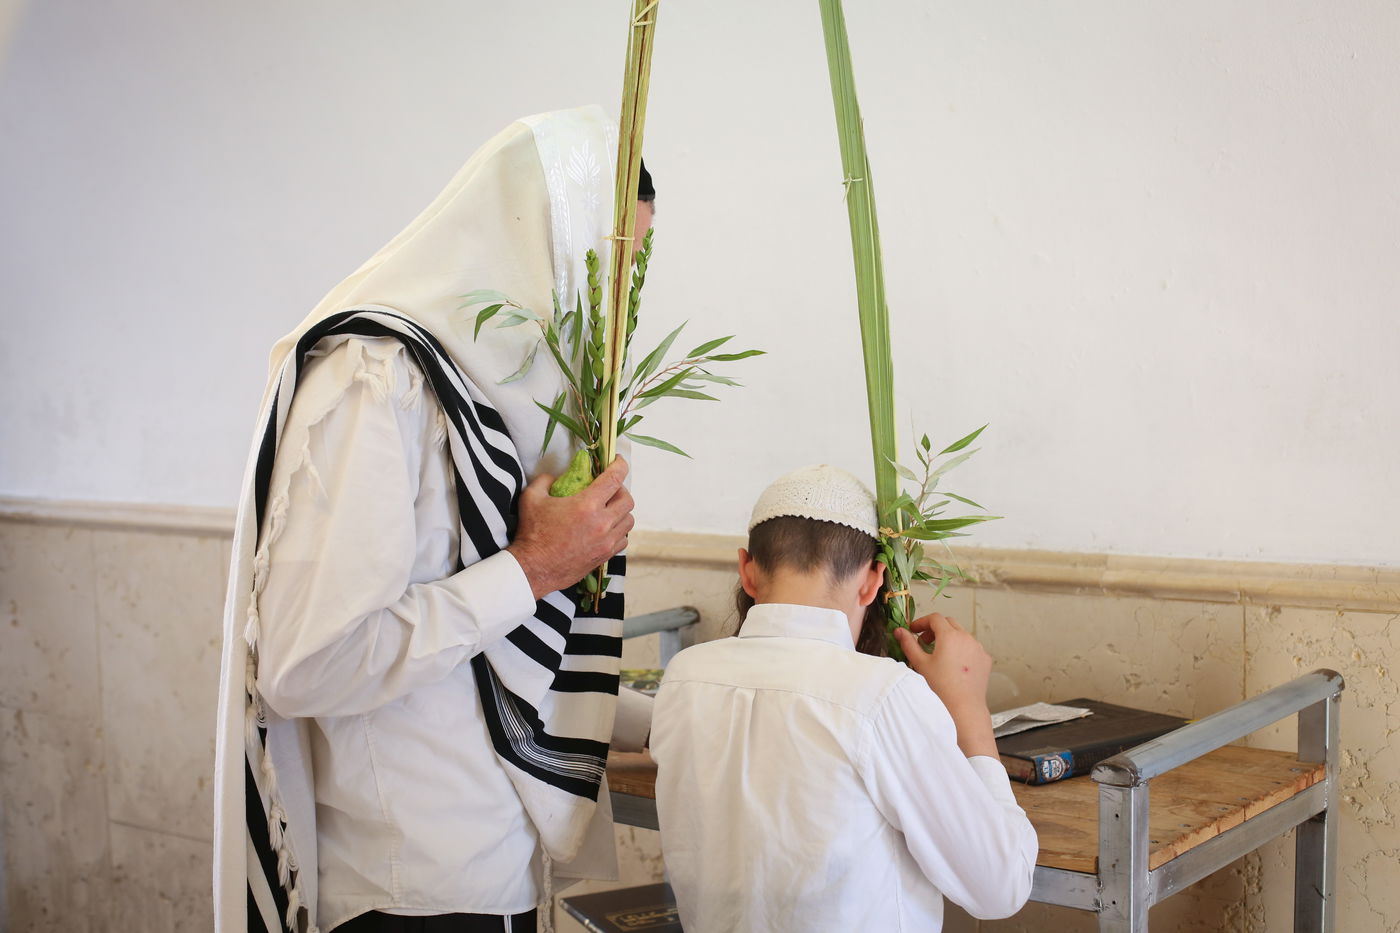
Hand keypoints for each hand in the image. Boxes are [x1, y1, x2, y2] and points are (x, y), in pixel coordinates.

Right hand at [507, 456, 634, 600]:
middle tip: (608, 489)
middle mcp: (602, 523)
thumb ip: (545, 480)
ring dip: (621, 511)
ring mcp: (606, 542)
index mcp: (587, 505)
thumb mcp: (531, 497)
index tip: (618, 460)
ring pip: (629, 520)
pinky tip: (606, 528)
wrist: (533, 568)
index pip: (615, 478)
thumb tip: (557, 476)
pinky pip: (623, 539)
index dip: (620, 465)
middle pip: (627, 500)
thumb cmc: (531, 532)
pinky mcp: (605, 556)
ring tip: (608, 509)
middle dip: (620, 490)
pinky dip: (619, 530)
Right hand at [895, 614, 997, 758]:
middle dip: (935, 628)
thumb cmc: (940, 686)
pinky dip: (962, 649)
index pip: (935, 618)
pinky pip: (972, 647)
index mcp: (949, 636)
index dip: (922, 622)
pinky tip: (954, 664)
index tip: (914, 630)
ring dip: (949, 638)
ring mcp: (978, 648)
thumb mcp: (920, 663)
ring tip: (940, 654)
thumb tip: (899, 631)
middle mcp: (966, 637)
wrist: (964, 706)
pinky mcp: (985, 659)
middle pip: (949, 623)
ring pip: (962, 634)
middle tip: (925, 641)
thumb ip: (908, 644)